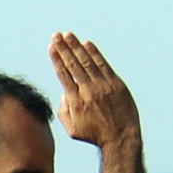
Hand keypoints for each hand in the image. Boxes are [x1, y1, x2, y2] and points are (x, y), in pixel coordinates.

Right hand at [51, 32, 138, 148]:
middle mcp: (88, 90)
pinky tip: (87, 44)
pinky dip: (94, 53)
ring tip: (68, 35)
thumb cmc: (95, 135)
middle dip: (63, 48)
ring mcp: (102, 86)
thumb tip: (63, 93)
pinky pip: (103, 65)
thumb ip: (63, 111)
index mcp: (75, 100)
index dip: (56, 59)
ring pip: (87, 61)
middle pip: (73, 64)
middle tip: (56, 35)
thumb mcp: (72, 129)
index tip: (51, 47)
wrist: (121, 137)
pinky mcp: (115, 84)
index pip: (63, 74)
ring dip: (76, 46)